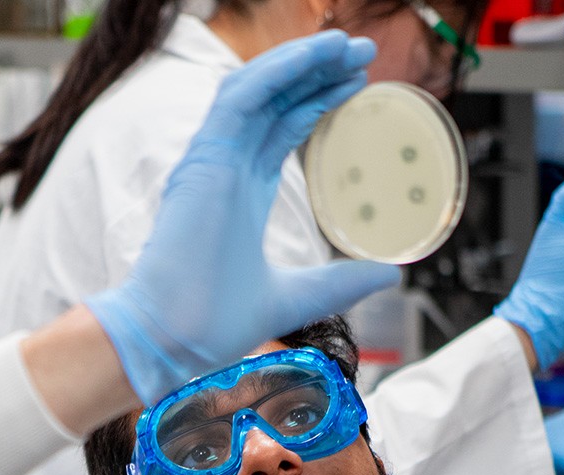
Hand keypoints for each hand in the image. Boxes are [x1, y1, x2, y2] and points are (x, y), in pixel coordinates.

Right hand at [85, 32, 399, 403]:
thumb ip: (341, 280)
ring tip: (344, 45)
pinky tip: (312, 57)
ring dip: (299, 61)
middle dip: (317, 72)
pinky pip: (238, 100)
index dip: (316, 100)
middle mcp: (224, 169)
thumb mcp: (298, 295)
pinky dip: (274, 73)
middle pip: (273, 102)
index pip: (280, 128)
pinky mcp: (203, 162)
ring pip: (255, 90)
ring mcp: (211, 162)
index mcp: (241, 193)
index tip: (357, 81)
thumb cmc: (213, 322)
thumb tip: (390, 273)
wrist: (173, 339)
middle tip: (362, 52)